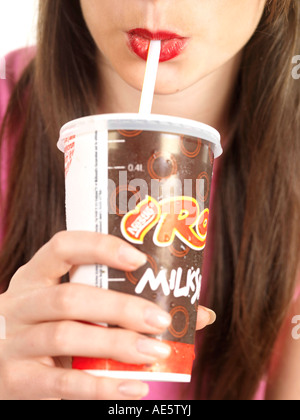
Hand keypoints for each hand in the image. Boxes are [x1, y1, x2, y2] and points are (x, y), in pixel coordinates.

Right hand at [0, 231, 214, 399]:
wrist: (2, 364)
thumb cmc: (53, 328)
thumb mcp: (75, 308)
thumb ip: (126, 304)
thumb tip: (199, 314)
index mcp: (36, 275)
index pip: (63, 246)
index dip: (100, 247)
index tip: (139, 260)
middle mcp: (21, 303)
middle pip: (70, 298)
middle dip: (120, 308)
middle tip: (161, 321)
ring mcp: (14, 341)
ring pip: (67, 337)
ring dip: (117, 345)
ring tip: (156, 353)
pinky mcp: (17, 379)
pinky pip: (62, 384)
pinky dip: (103, 384)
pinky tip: (135, 386)